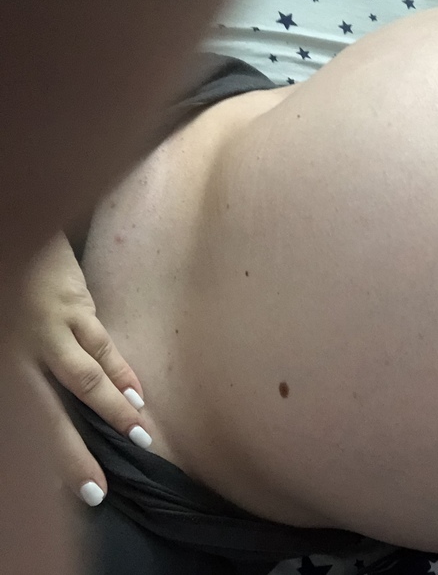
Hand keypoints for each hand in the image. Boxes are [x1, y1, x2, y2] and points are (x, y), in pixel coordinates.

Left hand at [17, 231, 148, 505]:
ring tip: (140, 432)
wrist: (14, 231)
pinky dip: (121, 369)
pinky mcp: (75, 304)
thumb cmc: (6, 293)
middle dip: (86, 445)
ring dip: (116, 405)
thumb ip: (25, 374)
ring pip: (88, 373)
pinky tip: (137, 392)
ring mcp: (53, 325)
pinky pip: (101, 342)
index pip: (35, 421)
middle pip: (61, 405)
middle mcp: (26, 348)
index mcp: (9, 364)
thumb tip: (52, 413)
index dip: (63, 459)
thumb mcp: (6, 342)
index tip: (90, 491)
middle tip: (114, 478)